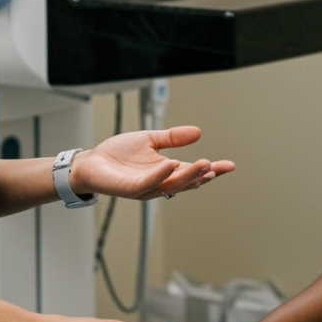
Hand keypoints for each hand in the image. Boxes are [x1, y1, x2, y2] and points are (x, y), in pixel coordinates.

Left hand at [70, 126, 235, 199]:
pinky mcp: (130, 189)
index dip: (212, 170)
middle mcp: (159, 182)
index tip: (230, 166)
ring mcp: (146, 188)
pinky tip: (171, 165)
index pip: (193, 172)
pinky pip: (148, 183)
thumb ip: (172, 137)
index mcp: (166, 171)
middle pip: (187, 182)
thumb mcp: (150, 139)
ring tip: (204, 165)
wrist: (91, 162)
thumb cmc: (118, 154)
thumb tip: (198, 132)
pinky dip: (161, 175)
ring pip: (172, 185)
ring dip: (188, 175)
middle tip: (218, 167)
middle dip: (203, 175)